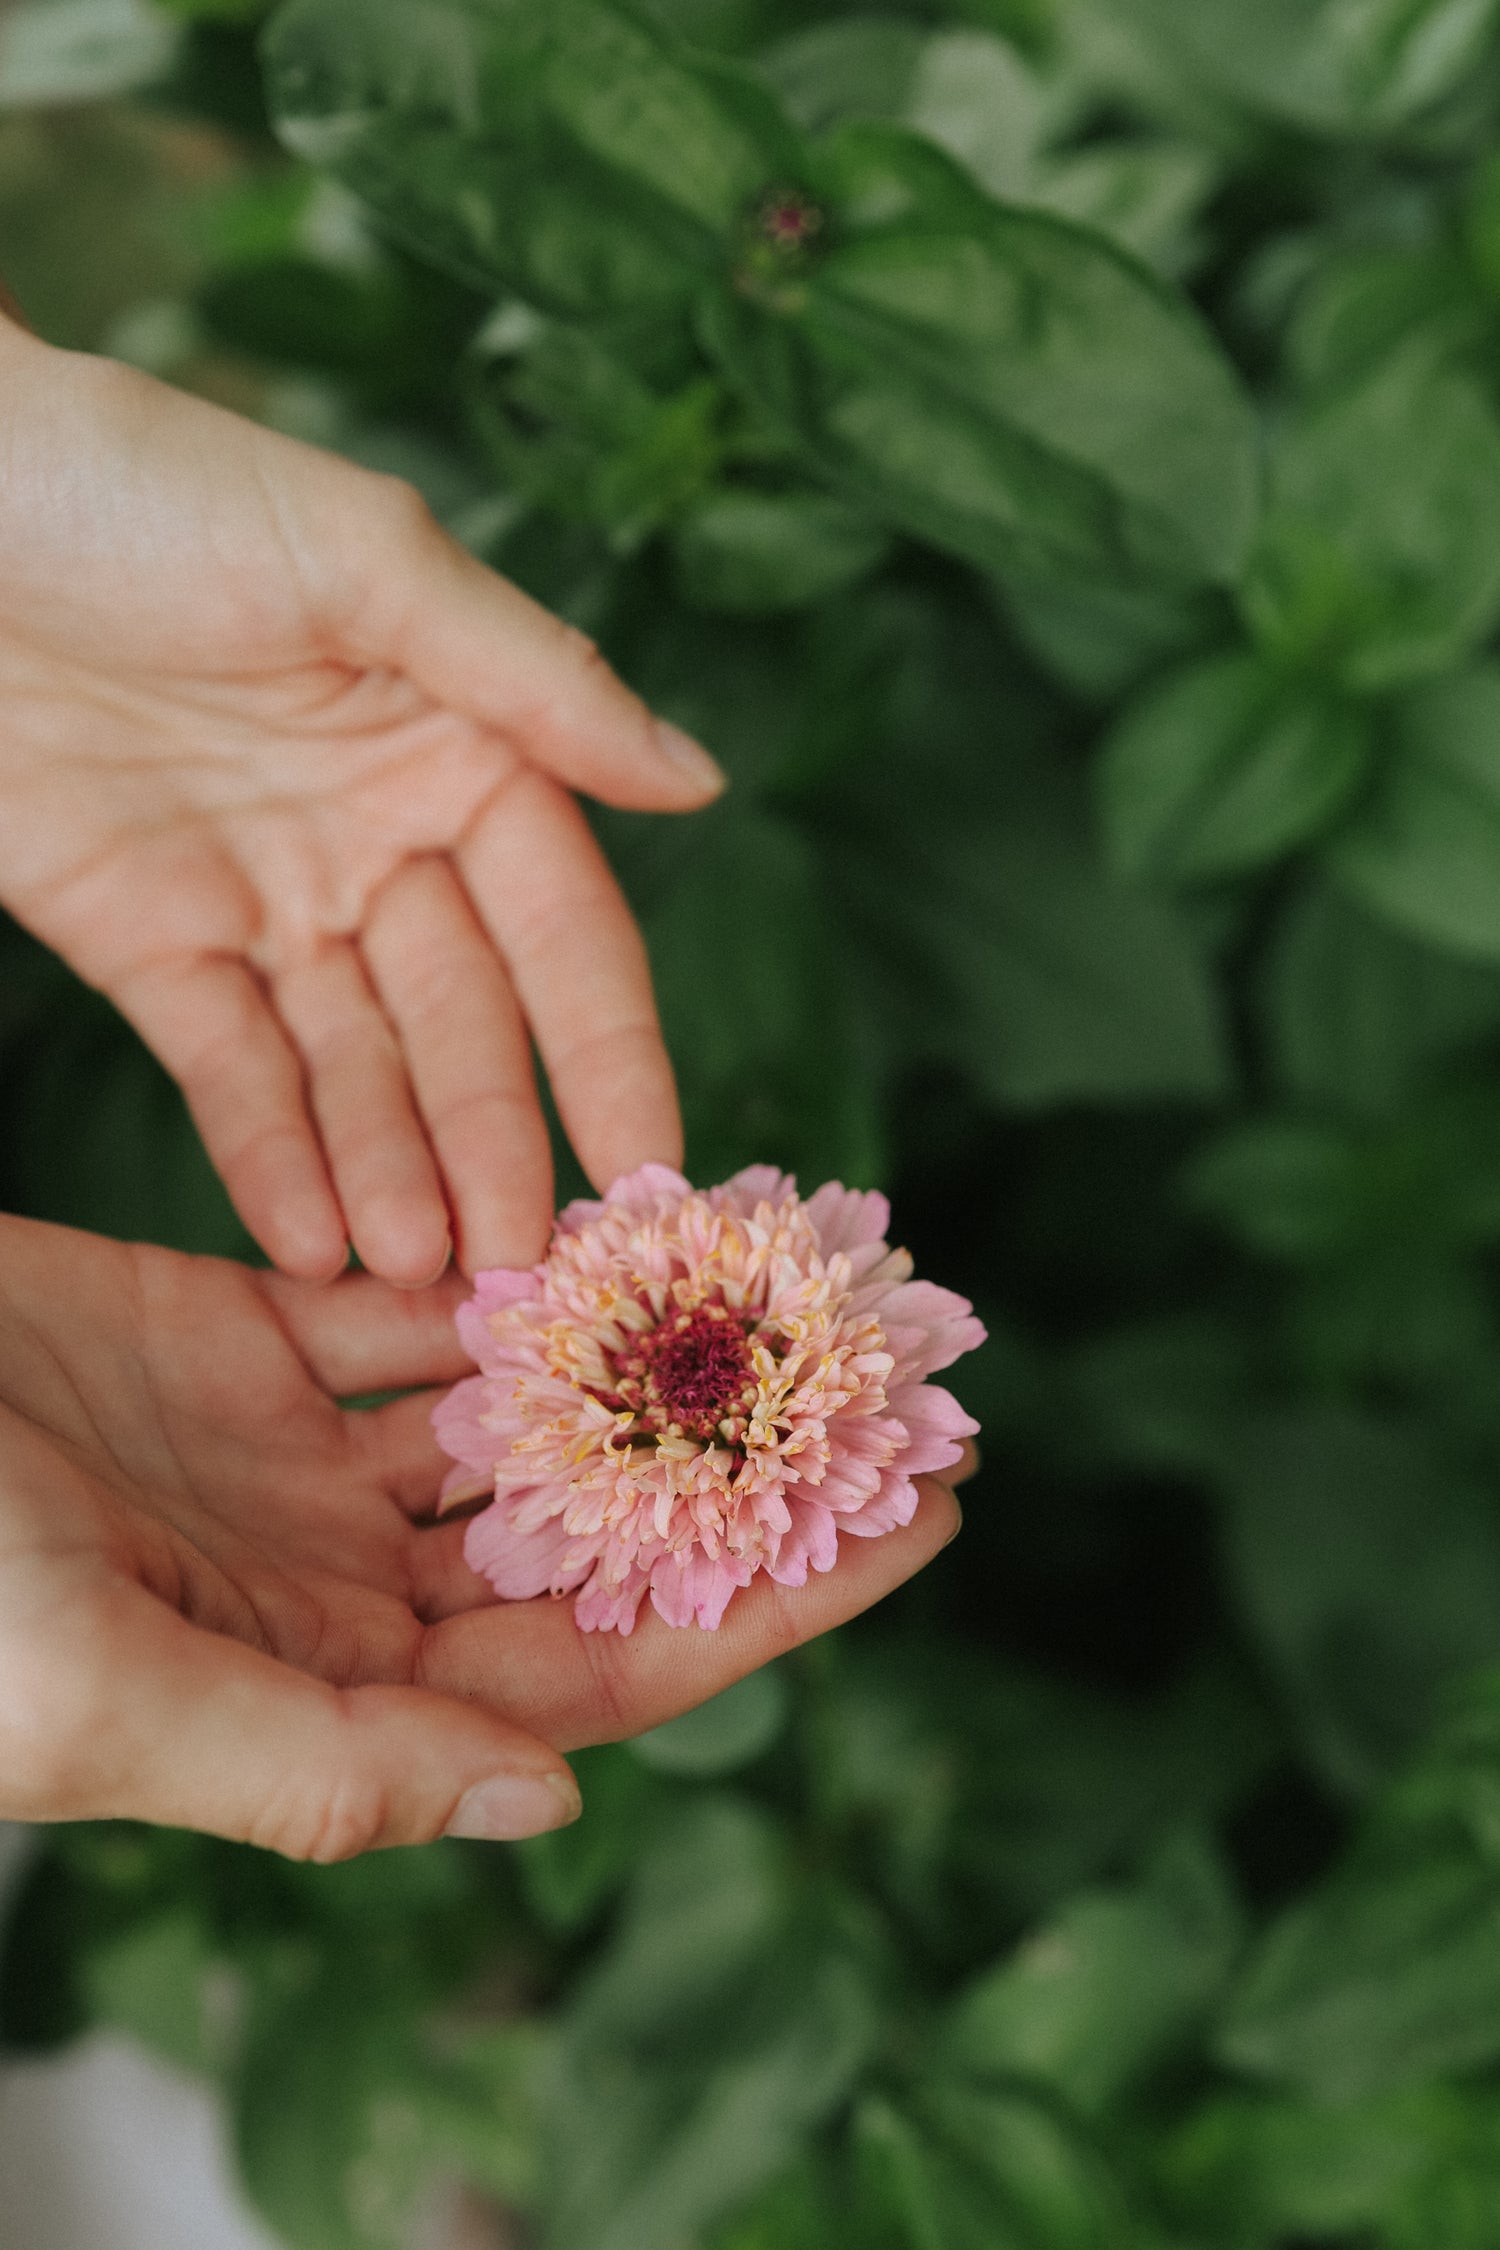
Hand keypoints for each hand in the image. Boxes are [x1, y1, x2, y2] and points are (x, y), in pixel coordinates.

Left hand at [0, 314, 723, 1285]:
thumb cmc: (147, 485)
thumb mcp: (365, 559)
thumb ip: (533, 679)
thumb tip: (698, 779)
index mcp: (458, 746)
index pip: (563, 931)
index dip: (606, 1052)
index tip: (650, 1169)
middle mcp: (378, 838)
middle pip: (462, 1024)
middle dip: (497, 1143)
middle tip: (528, 1264)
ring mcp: (263, 897)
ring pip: (352, 1067)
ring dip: (392, 1171)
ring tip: (423, 1271)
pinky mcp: (146, 940)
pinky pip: (225, 1068)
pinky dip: (268, 1153)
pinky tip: (313, 1239)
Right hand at [0, 1215, 963, 1855]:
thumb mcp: (91, 1702)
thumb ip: (322, 1767)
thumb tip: (555, 1798)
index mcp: (314, 1695)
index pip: (599, 1664)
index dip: (771, 1603)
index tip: (926, 1521)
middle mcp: (325, 1581)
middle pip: (588, 1528)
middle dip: (740, 1459)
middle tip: (901, 1373)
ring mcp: (283, 1453)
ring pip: (511, 1403)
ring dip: (642, 1349)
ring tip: (787, 1278)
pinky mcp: (230, 1331)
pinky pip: (408, 1298)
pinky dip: (506, 1263)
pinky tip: (613, 1215)